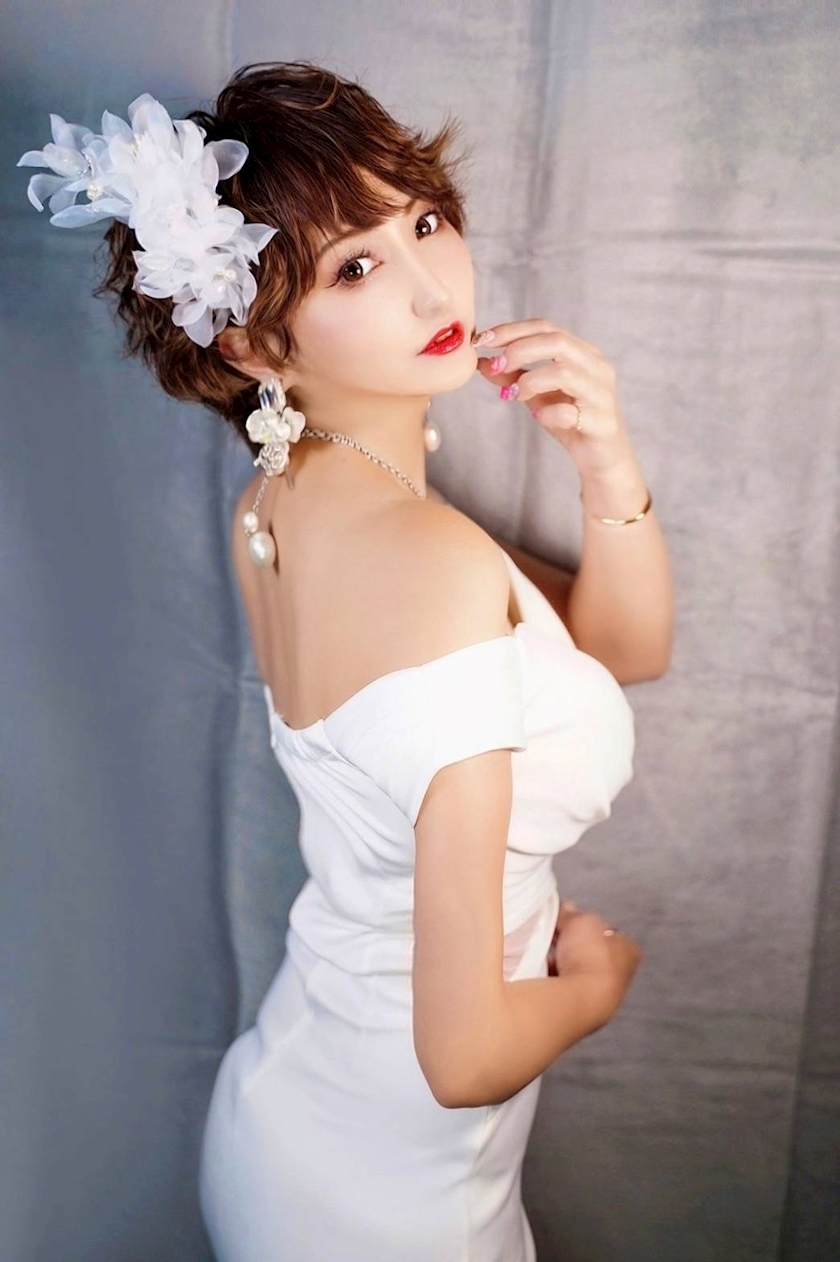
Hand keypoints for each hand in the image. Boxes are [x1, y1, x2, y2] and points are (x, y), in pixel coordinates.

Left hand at [474, 318, 635, 478]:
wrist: (601, 458)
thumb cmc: (569, 421)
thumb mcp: (536, 395)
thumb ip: (513, 377)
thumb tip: (482, 362)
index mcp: (582, 353)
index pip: (546, 327)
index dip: (512, 330)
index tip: (483, 340)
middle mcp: (596, 367)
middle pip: (557, 342)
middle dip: (519, 350)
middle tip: (495, 367)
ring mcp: (601, 394)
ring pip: (564, 373)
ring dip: (530, 381)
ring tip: (513, 395)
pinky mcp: (602, 423)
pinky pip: (571, 413)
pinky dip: (549, 414)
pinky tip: (539, 418)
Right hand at [548, 899, 642, 1026]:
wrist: (581, 1000)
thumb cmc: (591, 956)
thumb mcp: (580, 920)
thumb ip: (572, 914)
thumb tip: (566, 908)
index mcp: (628, 950)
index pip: (607, 932)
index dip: (586, 923)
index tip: (567, 919)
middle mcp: (619, 975)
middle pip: (588, 952)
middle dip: (569, 943)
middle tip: (552, 935)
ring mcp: (600, 996)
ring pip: (574, 971)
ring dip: (559, 962)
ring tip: (541, 953)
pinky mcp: (580, 1010)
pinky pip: (562, 988)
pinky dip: (550, 979)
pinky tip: (538, 972)